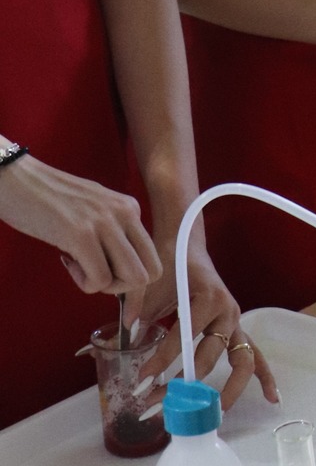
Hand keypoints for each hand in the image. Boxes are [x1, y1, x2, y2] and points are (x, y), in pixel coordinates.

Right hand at [0, 152, 159, 294]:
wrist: (14, 178)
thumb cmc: (47, 199)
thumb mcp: (93, 210)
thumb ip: (112, 233)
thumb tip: (122, 272)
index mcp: (130, 207)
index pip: (151, 257)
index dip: (132, 279)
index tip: (110, 281)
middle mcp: (124, 212)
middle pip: (150, 272)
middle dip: (123, 287)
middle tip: (94, 274)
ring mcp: (105, 222)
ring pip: (133, 279)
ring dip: (105, 286)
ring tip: (80, 267)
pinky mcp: (82, 234)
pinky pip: (100, 280)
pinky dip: (84, 283)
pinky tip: (66, 260)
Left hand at [137, 237, 278, 412]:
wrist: (187, 250)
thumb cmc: (169, 266)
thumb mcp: (150, 286)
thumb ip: (136, 310)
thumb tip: (122, 342)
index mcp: (208, 299)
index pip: (183, 338)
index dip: (161, 362)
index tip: (142, 382)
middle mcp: (228, 313)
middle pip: (211, 356)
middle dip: (187, 384)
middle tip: (165, 403)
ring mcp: (236, 323)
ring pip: (244, 361)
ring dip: (231, 389)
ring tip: (218, 412)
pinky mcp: (238, 331)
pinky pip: (256, 356)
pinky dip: (265, 377)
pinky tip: (271, 398)